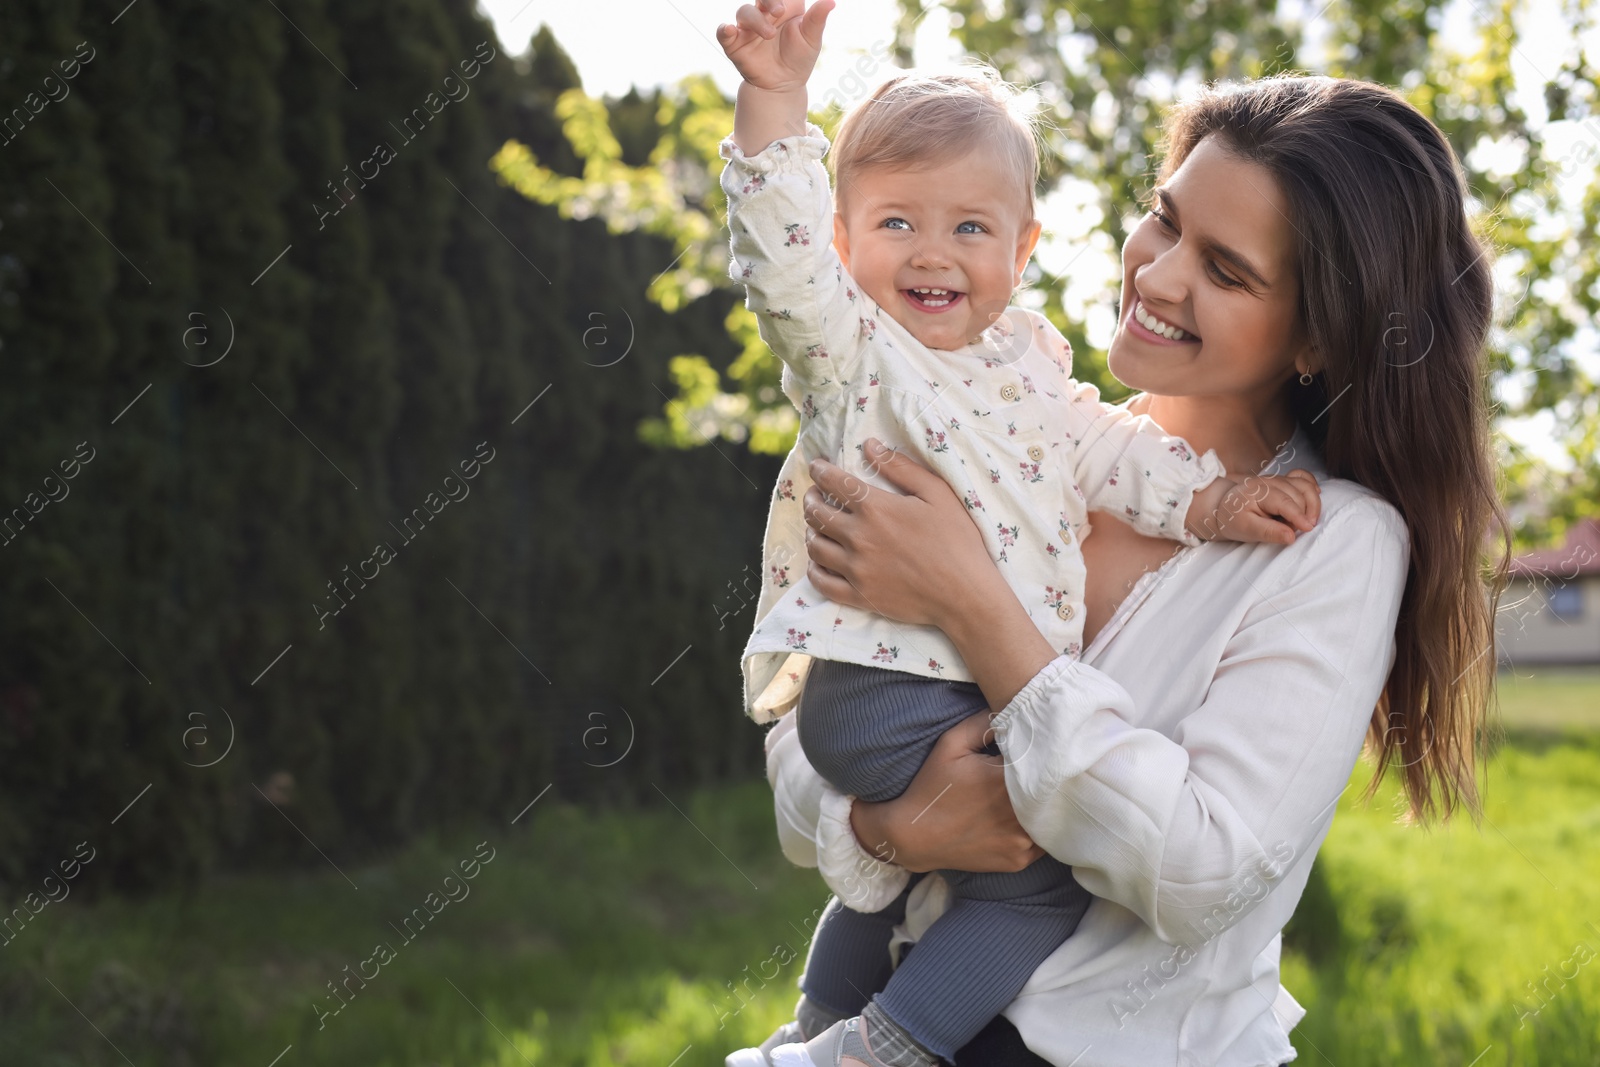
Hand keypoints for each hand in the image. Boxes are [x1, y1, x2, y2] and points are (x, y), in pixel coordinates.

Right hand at [716, 0, 832, 92]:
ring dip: (755, 20)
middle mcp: (764, 14)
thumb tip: (832, 1)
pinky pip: (724, 32)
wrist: (784, 85)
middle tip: (779, 12)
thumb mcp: (812, 39)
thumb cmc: (799, 58)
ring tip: (769, 35)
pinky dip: (725, 30)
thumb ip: (818, 18)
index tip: (785, 4)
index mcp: (784, 7)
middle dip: (769, 0)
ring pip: (744, 12)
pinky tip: (730, 30)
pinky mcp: (735, 43)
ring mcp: (748, 28)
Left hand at [803, 438, 992, 628]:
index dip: (819, 471)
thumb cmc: (958, 540)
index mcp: (876, 509)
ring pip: (815, 546)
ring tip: (817, 525)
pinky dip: (813, 569)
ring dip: (811, 531)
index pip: (833, 482)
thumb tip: (869, 446)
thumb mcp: (937, 494)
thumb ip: (901, 467)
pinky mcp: (859, 596)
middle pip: (817, 513)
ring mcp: (856, 569)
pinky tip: (818, 562)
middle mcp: (859, 537)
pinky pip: (821, 582)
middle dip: (811, 498)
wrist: (966, 594)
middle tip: (814, 495)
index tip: (816, 467)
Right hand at [850, 711, 1044, 872]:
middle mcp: (1020, 813)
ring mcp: (1022, 841)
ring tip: (1036, 795)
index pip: (1045, 760)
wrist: (914, 835)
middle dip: (1050, 780)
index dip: (1044, 754)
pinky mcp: (1019, 860)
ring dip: (1046, 807)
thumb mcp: (951, 744)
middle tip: (1044, 770)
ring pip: (1051, 818)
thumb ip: (984, 722)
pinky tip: (1024, 819)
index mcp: (1007, 780)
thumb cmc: (932, 786)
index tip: (1039, 749)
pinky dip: (1037, 830)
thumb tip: (1015, 710)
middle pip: (1054, 791)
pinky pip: (1042, 843)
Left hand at [1186, 469, 1320, 544]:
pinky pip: (1303, 477)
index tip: (1308, 529)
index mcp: (1259, 491)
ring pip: (1305, 485)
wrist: (1223, 508)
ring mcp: (1279, 478)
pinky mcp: (1284, 480)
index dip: (1299, 515)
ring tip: (1307, 521)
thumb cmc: (1234, 520)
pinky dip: (1312, 487)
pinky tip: (1315, 498)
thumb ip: (1269, 532)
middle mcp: (1271, 481)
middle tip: (1294, 530)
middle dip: (1303, 514)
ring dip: (1312, 504)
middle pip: (1299, 494)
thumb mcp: (1247, 530)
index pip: (1285, 502)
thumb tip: (1292, 536)